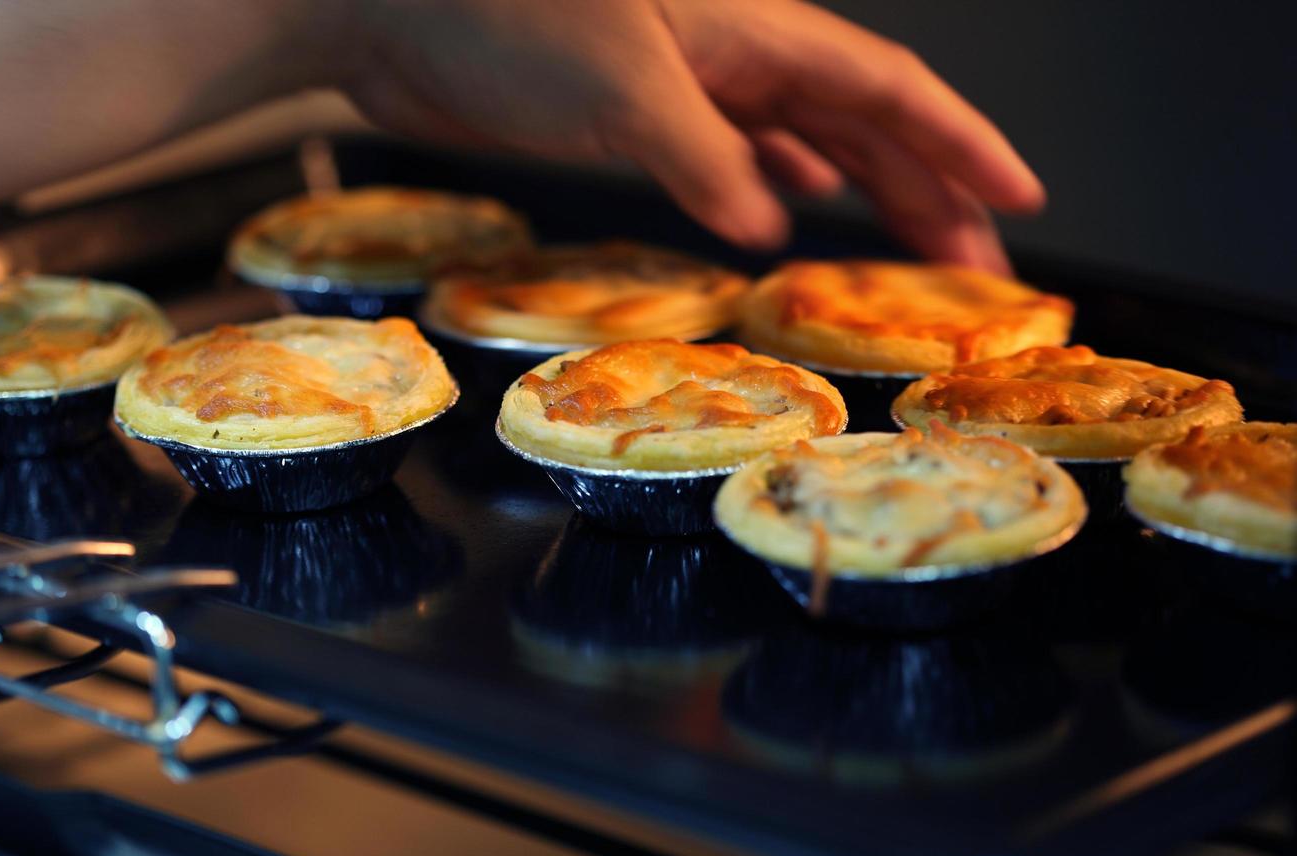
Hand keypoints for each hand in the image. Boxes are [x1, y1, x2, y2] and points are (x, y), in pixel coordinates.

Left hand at [344, 0, 1041, 272]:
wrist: (393, 19)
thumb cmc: (501, 22)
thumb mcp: (621, 89)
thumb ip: (705, 159)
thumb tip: (773, 229)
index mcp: (754, 33)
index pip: (887, 91)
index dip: (961, 146)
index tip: (1020, 200)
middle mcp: (737, 59)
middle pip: (864, 128)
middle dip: (930, 196)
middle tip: (979, 273)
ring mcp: (692, 92)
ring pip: (810, 149)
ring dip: (866, 205)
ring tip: (913, 266)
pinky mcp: (643, 125)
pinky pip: (741, 164)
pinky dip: (779, 197)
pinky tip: (795, 228)